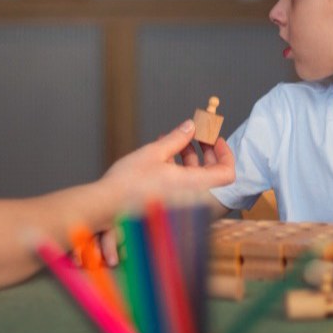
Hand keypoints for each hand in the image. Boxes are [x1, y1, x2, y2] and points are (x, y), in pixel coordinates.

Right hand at [99, 120, 234, 208]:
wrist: (106, 206)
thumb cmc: (127, 182)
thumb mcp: (154, 152)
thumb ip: (177, 138)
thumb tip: (191, 125)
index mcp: (192, 184)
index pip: (226, 173)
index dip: (225, 154)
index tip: (215, 139)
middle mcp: (191, 197)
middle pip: (212, 174)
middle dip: (205, 151)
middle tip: (195, 134)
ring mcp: (181, 203)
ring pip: (196, 178)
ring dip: (190, 158)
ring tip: (174, 142)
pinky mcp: (170, 205)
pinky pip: (184, 185)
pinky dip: (179, 169)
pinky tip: (164, 155)